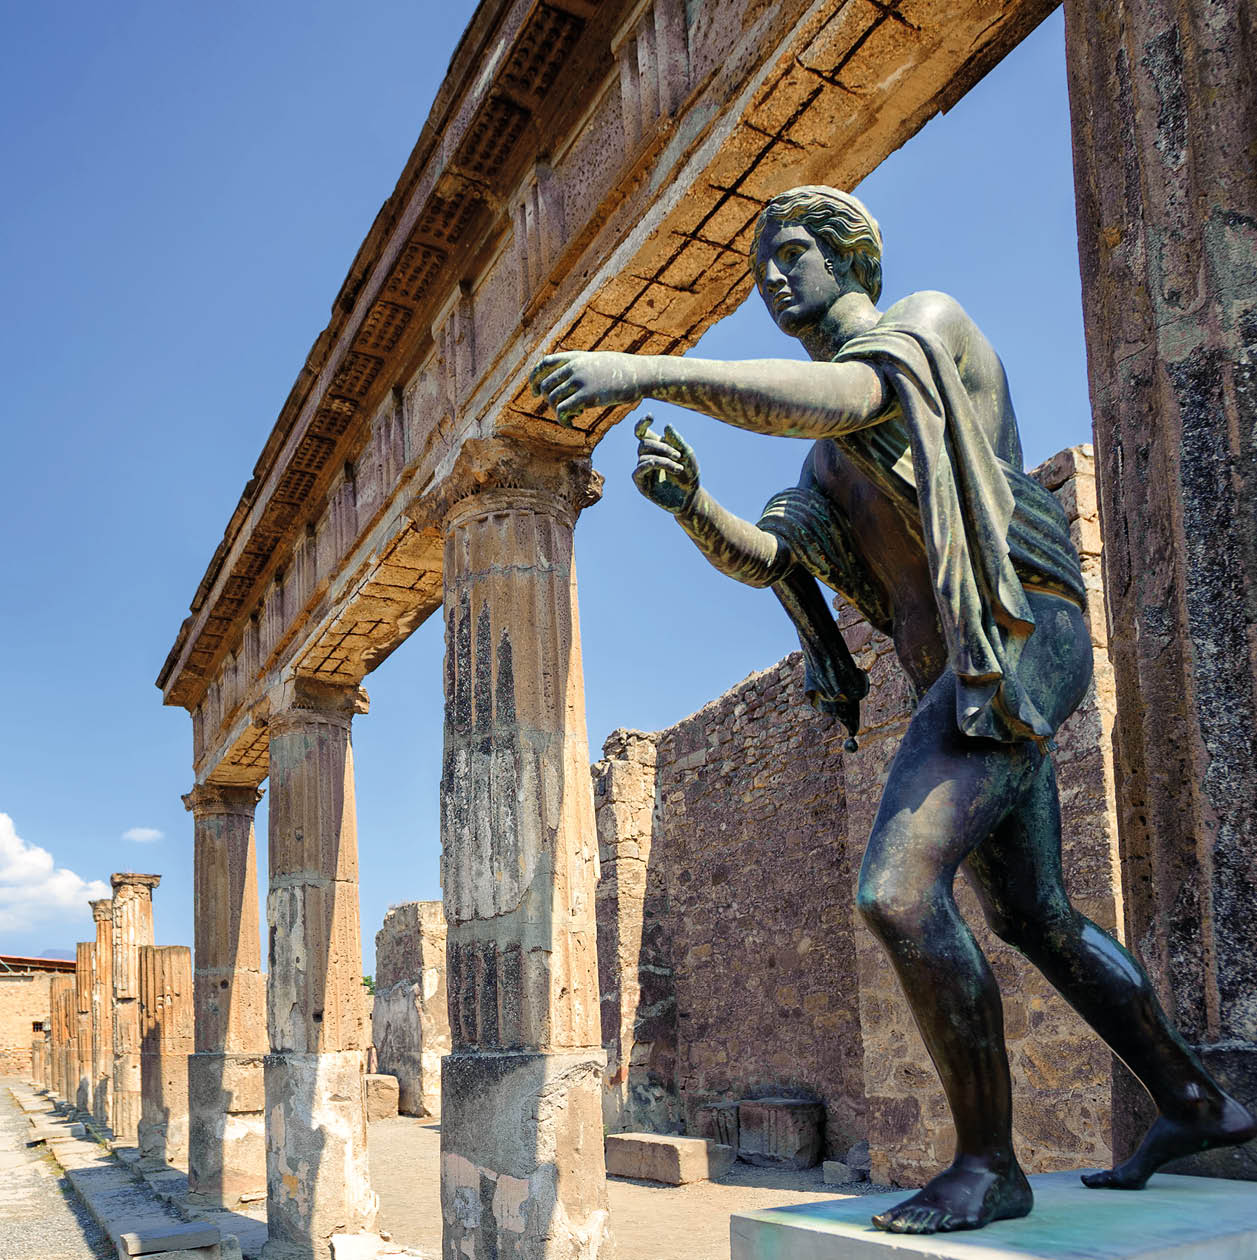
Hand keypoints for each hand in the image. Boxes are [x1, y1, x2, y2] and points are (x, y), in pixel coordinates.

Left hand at [529, 350, 646, 425]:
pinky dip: (563, 421)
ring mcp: (580, 381)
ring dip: (558, 413)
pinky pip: (563, 411)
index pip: (544, 363)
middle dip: (548, 401)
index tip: (534, 392)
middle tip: (561, 410)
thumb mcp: (598, 361)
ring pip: (552, 400)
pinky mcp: (587, 396)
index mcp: (575, 357)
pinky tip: (572, 425)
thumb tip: (572, 379)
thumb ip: (582, 367)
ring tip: (572, 416)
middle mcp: (574, 367)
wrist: (641, 373)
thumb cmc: (623, 371)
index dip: (534, 378)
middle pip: (545, 385)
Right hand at [632, 416, 698, 514]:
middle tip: (679, 455)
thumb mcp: (687, 455)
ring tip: (678, 468)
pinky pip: (638, 470)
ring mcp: (643, 471)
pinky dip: (649, 465)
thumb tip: (666, 426)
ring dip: (663, 460)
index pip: (642, 433)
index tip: (651, 416)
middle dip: (661, 447)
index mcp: (656, 448)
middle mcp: (647, 457)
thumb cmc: (689, 474)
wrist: (691, 497)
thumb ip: (677, 441)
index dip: (642, 424)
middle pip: (644, 443)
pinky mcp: (642, 484)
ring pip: (644, 457)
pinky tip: (660, 465)